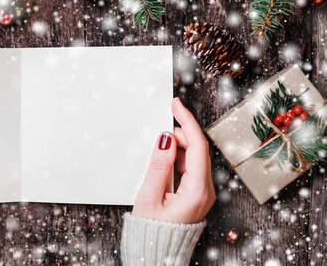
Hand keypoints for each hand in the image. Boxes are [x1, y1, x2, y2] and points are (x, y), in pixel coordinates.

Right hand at [132, 97, 214, 223]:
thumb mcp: (149, 197)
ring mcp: (203, 193)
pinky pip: (191, 168)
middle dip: (181, 134)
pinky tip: (165, 161)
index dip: (187, 121)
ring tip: (159, 149)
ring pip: (195, 158)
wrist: (157, 255)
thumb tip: (166, 138)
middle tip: (160, 128)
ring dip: (179, 146)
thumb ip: (158, 165)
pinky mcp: (197, 194)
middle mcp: (205, 191)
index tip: (176, 105)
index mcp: (197, 191)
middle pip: (198, 150)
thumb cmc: (151, 231)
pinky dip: (179, 158)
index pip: (198, 146)